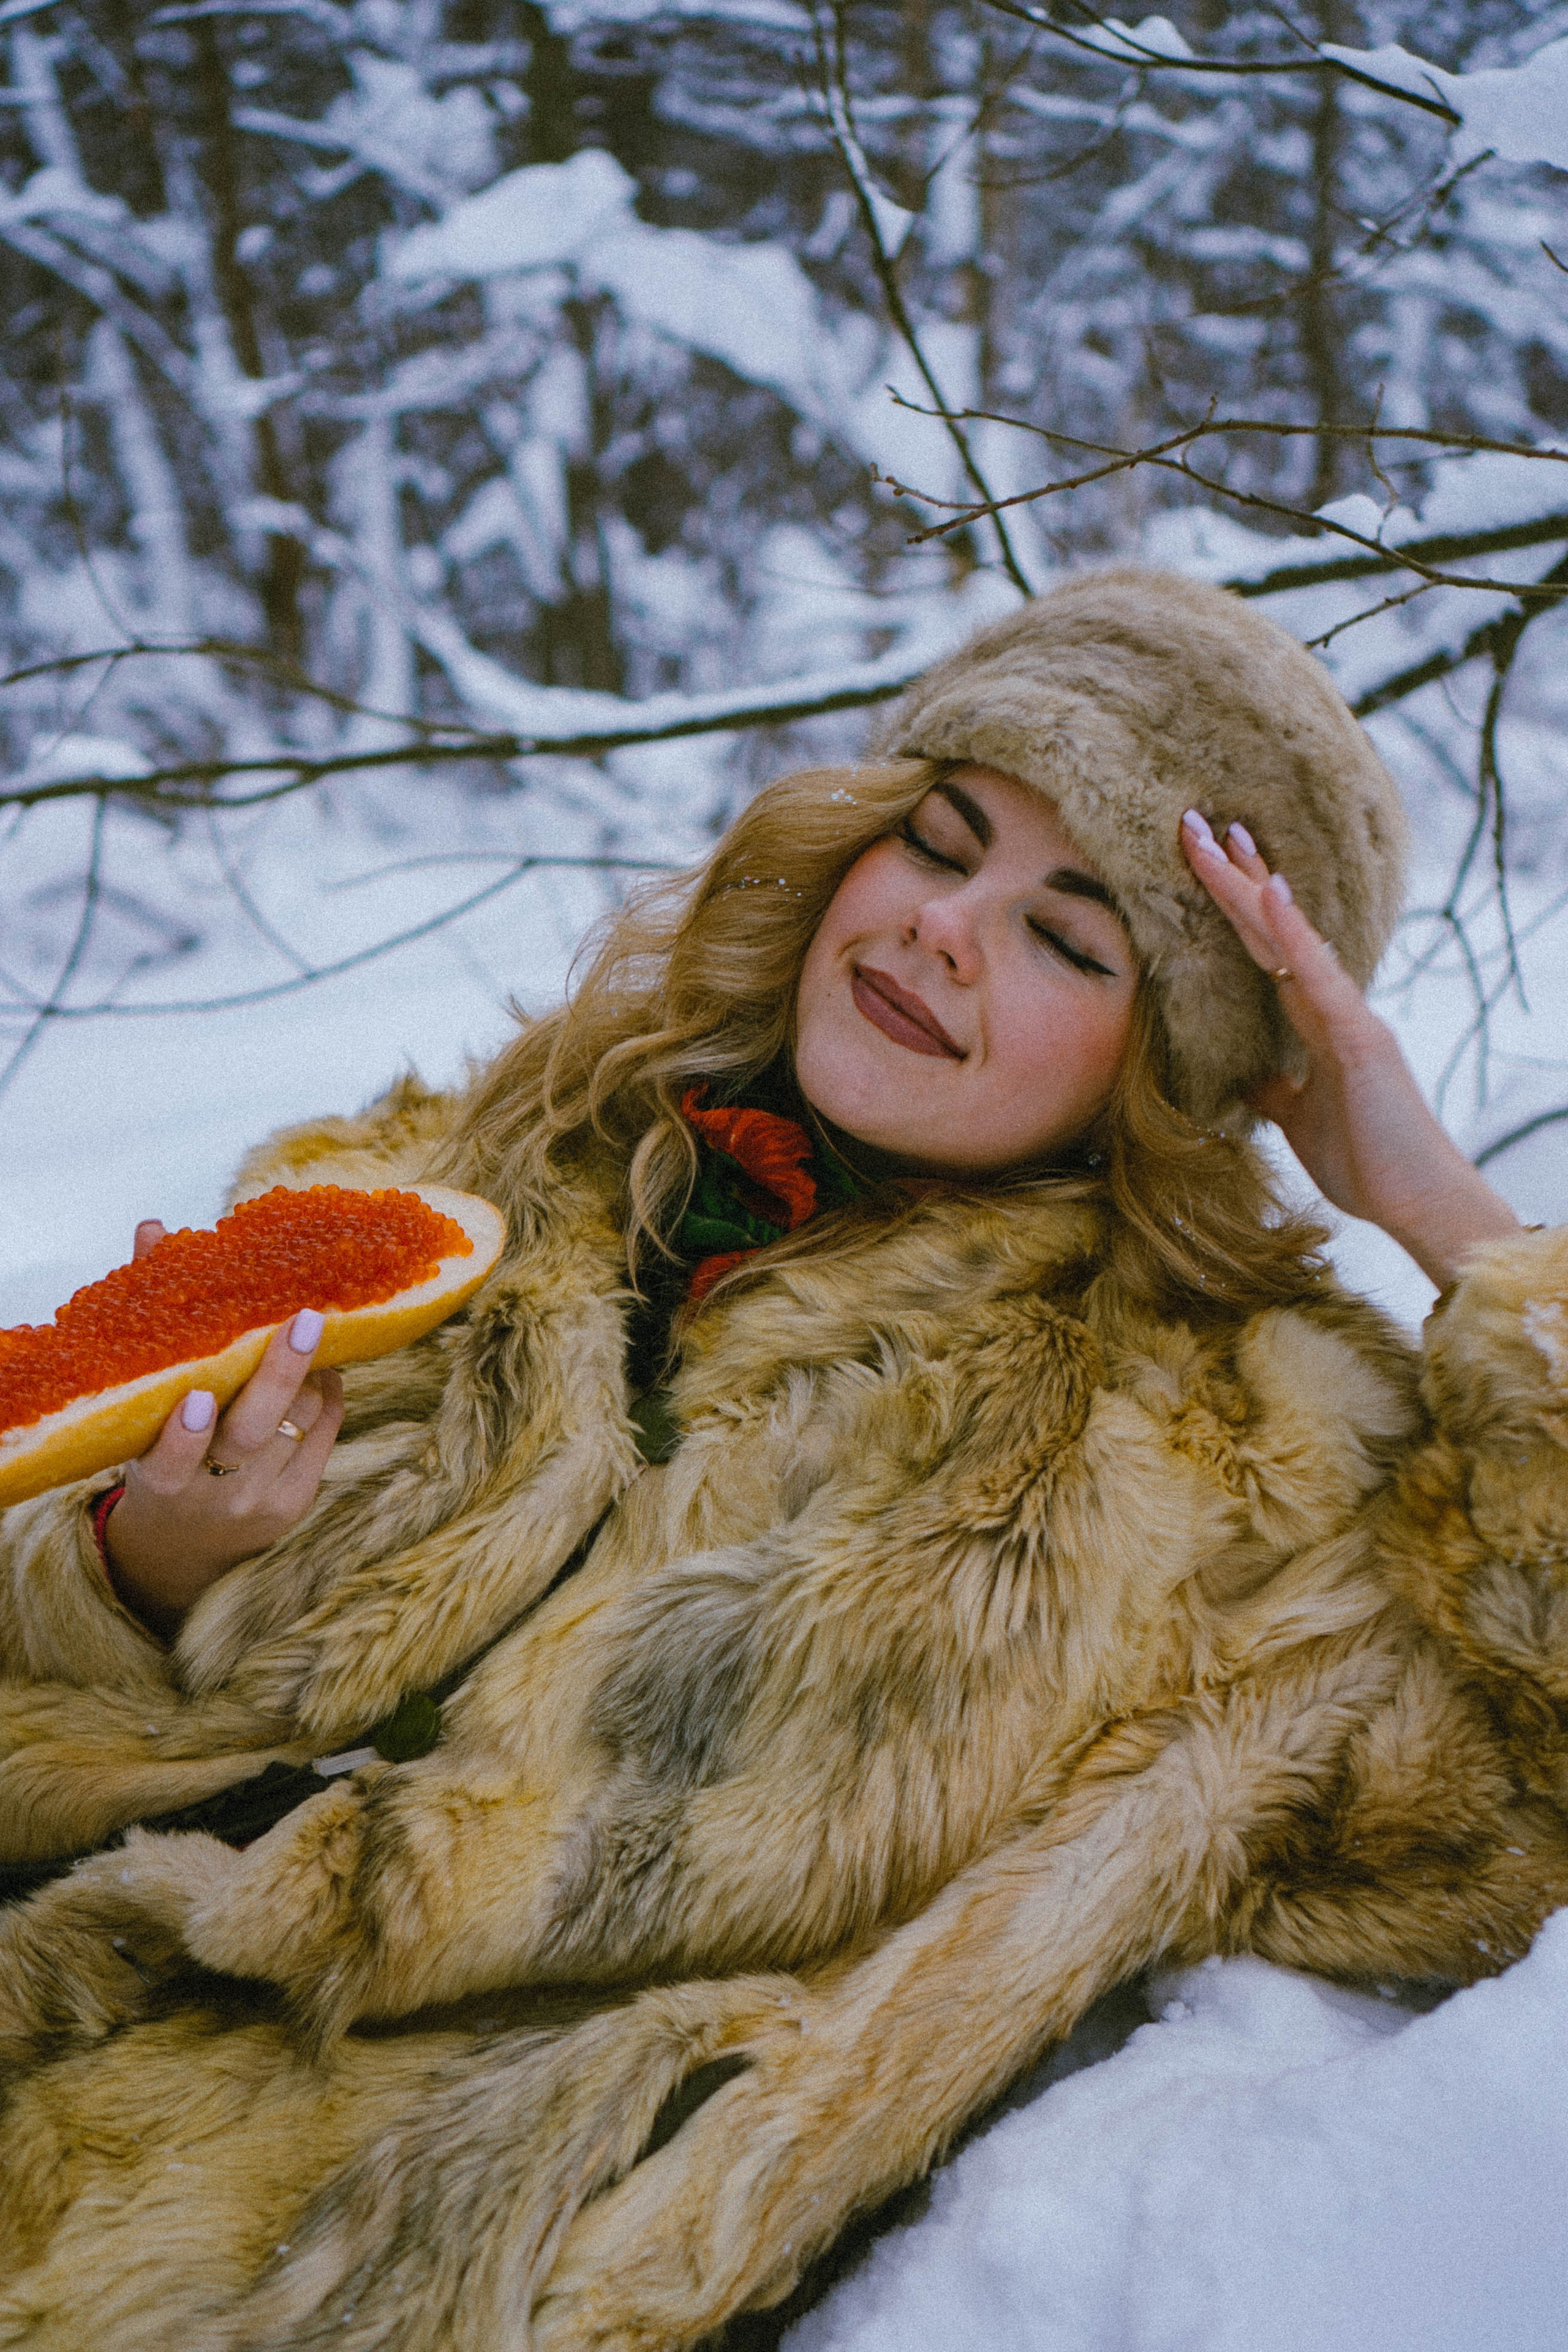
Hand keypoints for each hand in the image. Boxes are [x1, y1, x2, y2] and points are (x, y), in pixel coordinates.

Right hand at [102, 1220, 343, 1635]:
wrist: (183, 1545)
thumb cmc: (157, 1449)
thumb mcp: (140, 1407)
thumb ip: (148, 1320)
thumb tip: (153, 1229)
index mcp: (159, 1481)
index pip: (169, 1463)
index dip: (185, 1435)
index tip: (198, 1397)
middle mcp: (210, 1498)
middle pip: (251, 1436)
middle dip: (279, 1377)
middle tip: (305, 1320)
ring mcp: (259, 1504)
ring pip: (296, 1426)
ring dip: (308, 1374)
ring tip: (311, 1330)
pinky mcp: (297, 1503)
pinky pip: (324, 1436)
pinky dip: (326, 1395)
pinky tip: (322, 1368)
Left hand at [1180, 811, 1520, 1288]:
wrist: (1416, 1202)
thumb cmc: (1366, 1161)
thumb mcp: (1297, 1119)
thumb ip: (1272, 1088)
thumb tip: (1237, 1075)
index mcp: (1314, 1022)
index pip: (1263, 950)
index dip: (1235, 904)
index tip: (1206, 857)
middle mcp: (1331, 1006)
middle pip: (1270, 930)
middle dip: (1233, 877)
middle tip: (1195, 821)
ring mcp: (1347, 1017)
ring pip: (1289, 941)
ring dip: (1253, 888)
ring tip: (1222, 836)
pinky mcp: (1359, 1040)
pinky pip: (1320, 979)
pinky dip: (1296, 937)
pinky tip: (1274, 896)